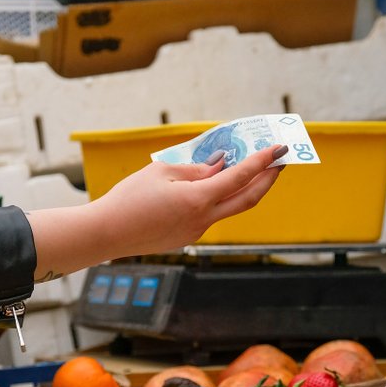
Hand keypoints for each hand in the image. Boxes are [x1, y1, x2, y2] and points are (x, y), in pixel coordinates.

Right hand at [90, 144, 288, 254]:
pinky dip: (215, 198)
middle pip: (248, 200)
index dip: (262, 161)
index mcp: (198, 199)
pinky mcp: (186, 237)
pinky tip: (207, 186)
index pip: (240, 177)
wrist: (106, 233)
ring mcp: (196, 232)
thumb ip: (195, 168)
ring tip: (243, 167)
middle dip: (267, 179)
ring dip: (239, 188)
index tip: (278, 148)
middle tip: (279, 162)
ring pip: (227, 207)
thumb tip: (220, 166)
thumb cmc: (129, 199)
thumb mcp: (161, 171)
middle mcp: (203, 219)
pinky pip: (208, 215)